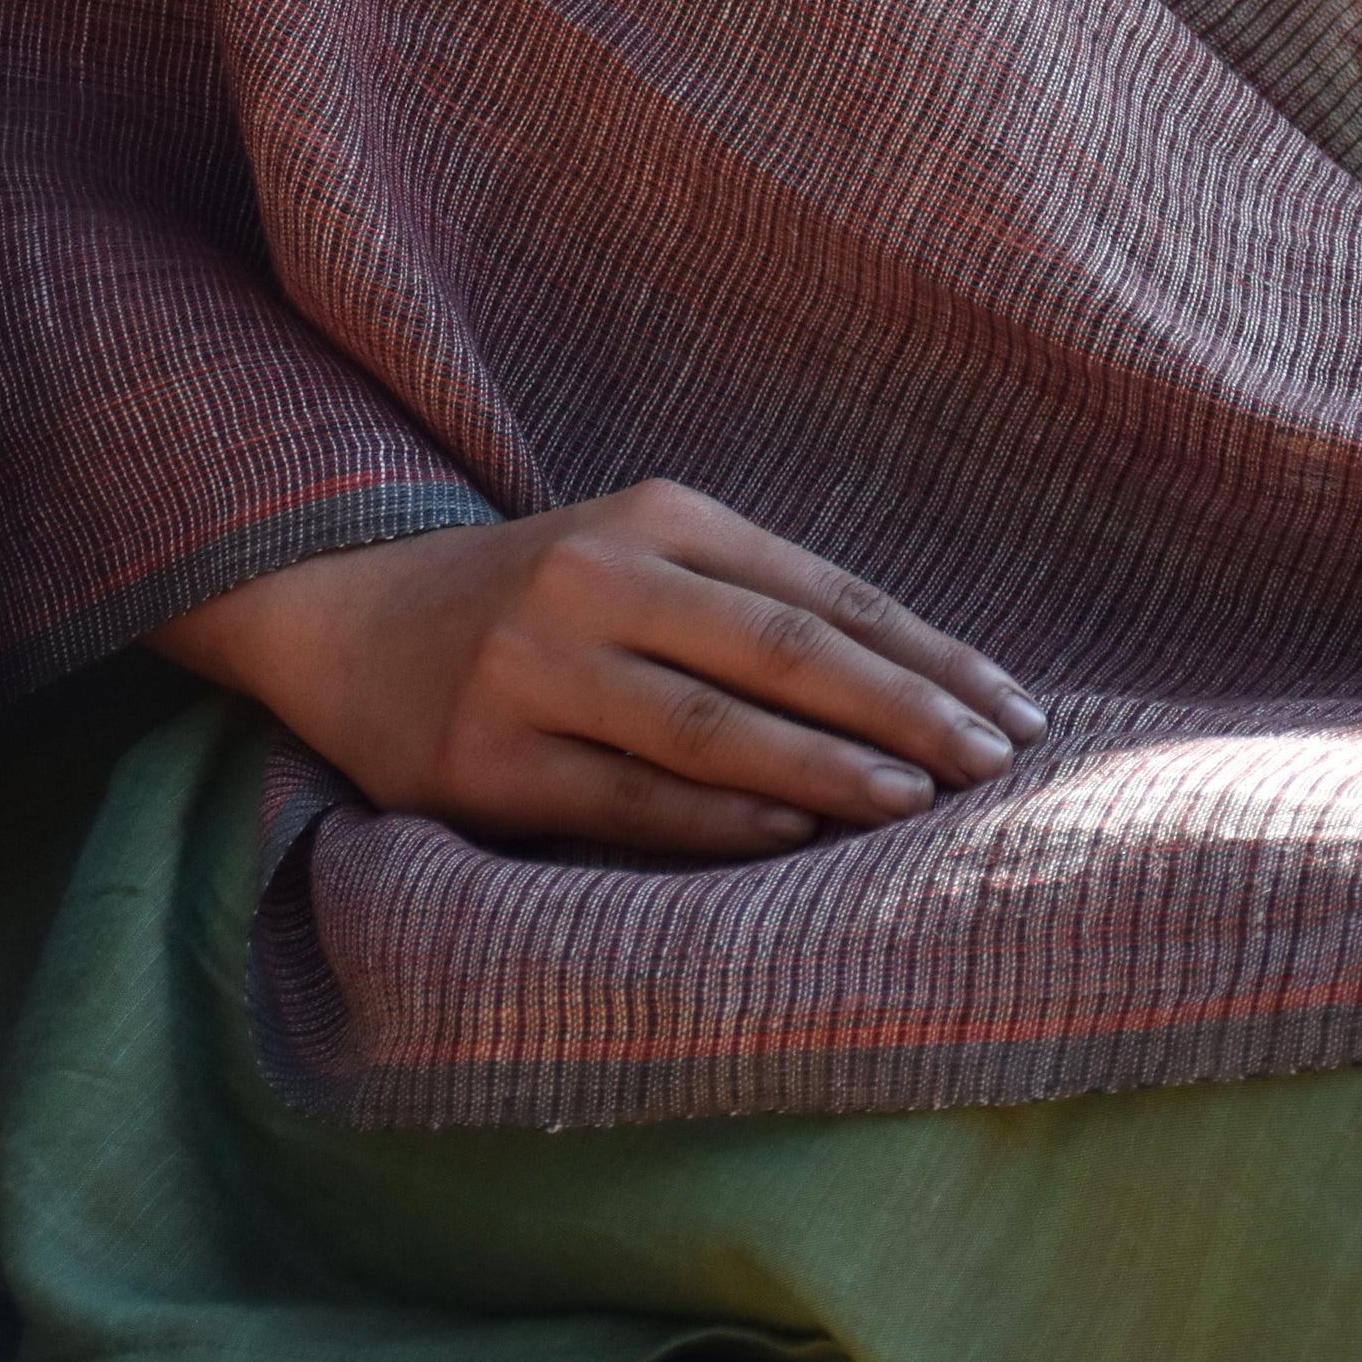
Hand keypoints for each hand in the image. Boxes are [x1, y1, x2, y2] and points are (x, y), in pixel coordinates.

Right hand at [149, 478, 1043, 859]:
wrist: (348, 617)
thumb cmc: (538, 596)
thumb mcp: (639, 557)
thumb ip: (750, 602)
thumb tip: (914, 684)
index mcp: (655, 515)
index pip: (823, 591)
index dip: (925, 651)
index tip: (1012, 702)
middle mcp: (598, 580)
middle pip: (784, 651)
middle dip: (904, 708)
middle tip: (995, 758)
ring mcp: (537, 672)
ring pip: (712, 730)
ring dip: (826, 771)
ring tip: (917, 801)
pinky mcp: (487, 762)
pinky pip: (628, 803)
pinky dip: (720, 827)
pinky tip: (795, 847)